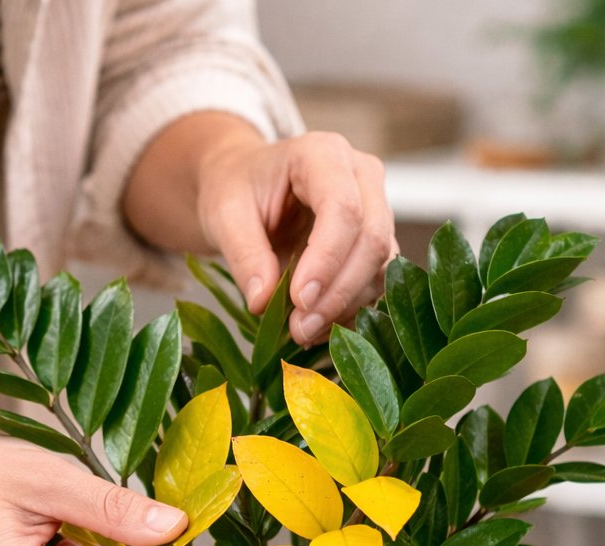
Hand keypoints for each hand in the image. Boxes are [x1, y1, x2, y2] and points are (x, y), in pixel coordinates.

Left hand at [124, 112, 398, 345]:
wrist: (246, 185)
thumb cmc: (236, 189)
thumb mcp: (225, 214)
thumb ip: (244, 255)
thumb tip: (263, 302)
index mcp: (324, 155)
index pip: (343, 208)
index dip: (326, 259)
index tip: (299, 300)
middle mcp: (362, 177)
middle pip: (372, 239)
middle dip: (338, 292)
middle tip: (300, 328)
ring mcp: (375, 209)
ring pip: (380, 266)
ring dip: (345, 307)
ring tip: (302, 331)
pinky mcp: (375, 243)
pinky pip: (375, 283)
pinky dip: (349, 311)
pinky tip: (316, 328)